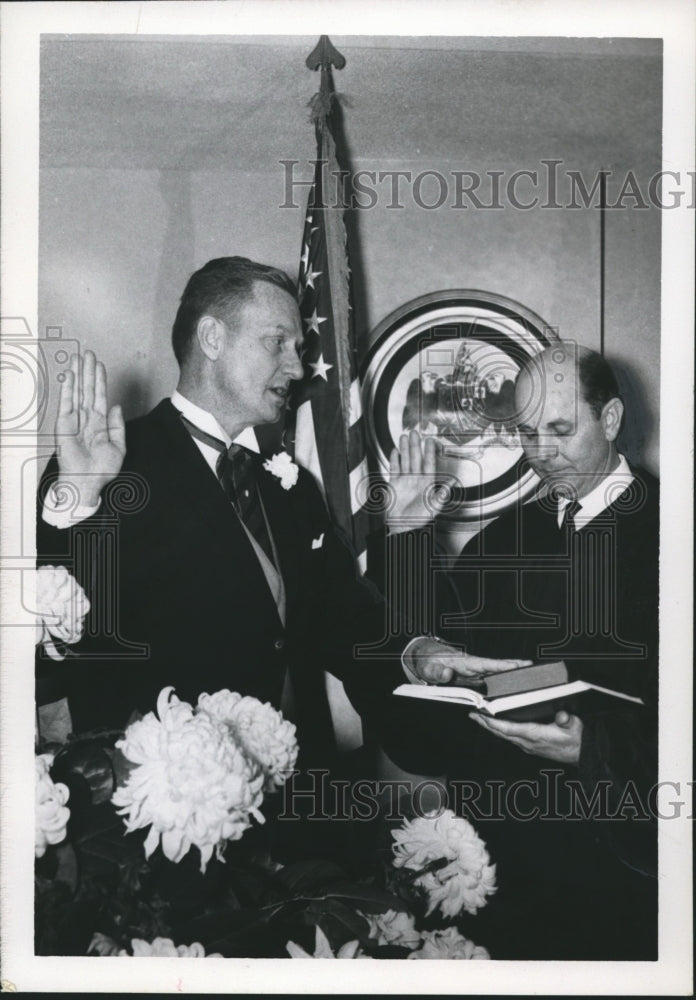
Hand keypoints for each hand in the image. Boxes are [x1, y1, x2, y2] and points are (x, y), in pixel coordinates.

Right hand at [54, 351, 125, 506]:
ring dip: (78, 374)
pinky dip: (68, 388)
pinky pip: (66, 402)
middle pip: (87, 389)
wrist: (88, 481)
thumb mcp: (118, 447)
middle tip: (88, 353)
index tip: (100, 365)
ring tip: (78, 357)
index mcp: (100, 423)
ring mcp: (75, 420)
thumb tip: (116, 406)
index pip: (99, 396)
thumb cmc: (102, 469)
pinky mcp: (64, 423)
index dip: (100, 380)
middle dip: (88, 371)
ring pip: (77, 391)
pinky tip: (69, 374)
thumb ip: (118, 426)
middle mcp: (87, 418)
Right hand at [386, 431, 454, 532]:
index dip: (429, 452)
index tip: (430, 441)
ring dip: (404, 449)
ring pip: (405, 460)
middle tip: (415, 432)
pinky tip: (394, 451)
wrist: (402, 526)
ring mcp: (405, 480)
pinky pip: (395, 469)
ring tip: (403, 437)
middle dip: (415, 445)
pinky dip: (394, 460)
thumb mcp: (434, 506)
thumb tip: (454, 483)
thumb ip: (443, 493)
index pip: (428, 463)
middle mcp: (416, 479)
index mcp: (426, 483)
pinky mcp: (394, 484)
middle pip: (416, 458)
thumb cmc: (419, 518)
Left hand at [406, 637, 530, 684]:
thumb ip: (436, 672)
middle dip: (516, 670)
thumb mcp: (429, 668)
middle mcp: (476, 668)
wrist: (428, 663)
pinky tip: (511, 697)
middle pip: (499, 670)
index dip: (504, 665)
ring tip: (531, 685)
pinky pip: (492, 685)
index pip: (488, 663)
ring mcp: (478, 674)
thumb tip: (447, 674)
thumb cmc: (430, 663)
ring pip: (498, 678)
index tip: (520, 665)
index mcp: (467, 663)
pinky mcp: (477, 681)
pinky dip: (502, 689)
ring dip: (511, 680)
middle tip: (535, 671)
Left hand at [470, 710, 582, 764]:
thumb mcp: (575, 727)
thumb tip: (562, 716)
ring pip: (504, 736)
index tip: (481, 715)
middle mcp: (528, 742)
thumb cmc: (577, 740)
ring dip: (491, 727)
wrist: (582, 755)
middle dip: (485, 724)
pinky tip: (496, 725)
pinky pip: (510, 737)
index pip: (508, 728)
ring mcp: (528, 746)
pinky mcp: (530, 746)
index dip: (493, 722)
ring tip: (479, 717)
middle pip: (501, 733)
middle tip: (472, 714)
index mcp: (535, 735)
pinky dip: (500, 730)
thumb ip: (567, 721)